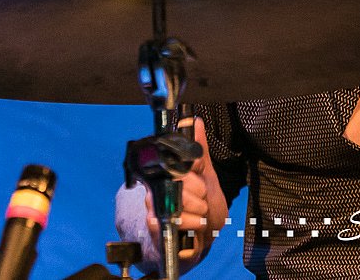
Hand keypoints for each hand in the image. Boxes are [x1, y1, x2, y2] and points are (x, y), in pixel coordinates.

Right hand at [144, 117, 228, 266]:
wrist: (198, 237)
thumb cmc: (201, 204)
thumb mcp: (205, 173)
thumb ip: (200, 149)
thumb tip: (195, 122)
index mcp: (167, 172)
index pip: (176, 161)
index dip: (193, 167)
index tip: (200, 171)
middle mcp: (156, 187)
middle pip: (179, 180)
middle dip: (199, 189)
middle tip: (203, 196)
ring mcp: (154, 207)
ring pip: (179, 200)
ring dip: (198, 207)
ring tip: (201, 210)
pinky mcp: (156, 227)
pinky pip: (176, 220)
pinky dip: (193, 222)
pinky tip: (198, 222)